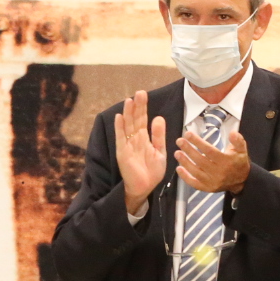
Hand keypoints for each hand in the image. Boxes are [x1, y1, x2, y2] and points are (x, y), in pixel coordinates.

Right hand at [113, 90, 168, 214]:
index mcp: (144, 138)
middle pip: (135, 120)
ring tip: (129, 101)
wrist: (144, 187)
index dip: (143, 107)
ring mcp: (127, 145)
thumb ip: (159, 135)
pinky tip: (119, 117)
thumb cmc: (152, 172)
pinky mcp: (122, 152)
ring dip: (128, 114)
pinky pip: (120, 138)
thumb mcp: (160, 151)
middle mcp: (134, 139)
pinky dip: (119, 128)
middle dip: (137, 107)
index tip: (143, 94)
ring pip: (127, 126)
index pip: (142, 119)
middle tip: (139, 93)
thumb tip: (158, 117)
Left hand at [177, 128, 251, 193]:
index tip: (188, 134)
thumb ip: (238, 140)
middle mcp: (218, 172)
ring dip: (185, 162)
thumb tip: (233, 132)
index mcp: (226, 161)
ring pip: (196, 171)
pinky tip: (178, 168)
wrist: (242, 181)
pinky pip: (194, 183)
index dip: (197, 142)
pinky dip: (185, 177)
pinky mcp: (208, 188)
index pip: (209, 150)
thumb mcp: (242, 150)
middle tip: (179, 141)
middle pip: (200, 160)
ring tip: (177, 153)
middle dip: (188, 150)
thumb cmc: (239, 162)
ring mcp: (212, 181)